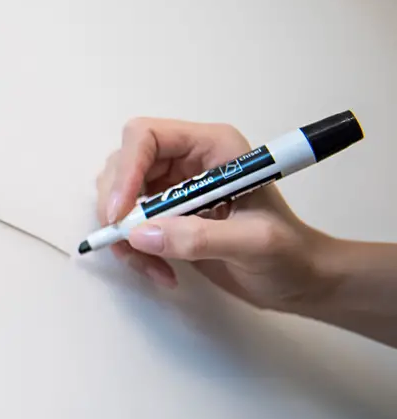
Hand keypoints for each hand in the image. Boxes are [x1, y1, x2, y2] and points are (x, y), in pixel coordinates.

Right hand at [95, 117, 333, 311]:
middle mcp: (186, 159)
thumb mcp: (253, 244)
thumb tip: (140, 235)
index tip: (120, 214)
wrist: (301, 282)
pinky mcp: (165, 215)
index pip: (147, 136)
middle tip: (127, 244)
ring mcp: (172, 187)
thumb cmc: (289, 255)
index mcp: (211, 146)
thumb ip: (199, 238)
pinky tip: (161, 270)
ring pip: (118, 196)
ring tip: (153, 266)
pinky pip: (127, 225)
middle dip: (117, 206)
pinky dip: (133, 251)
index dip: (127, 169)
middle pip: (123, 164)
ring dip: (124, 235)